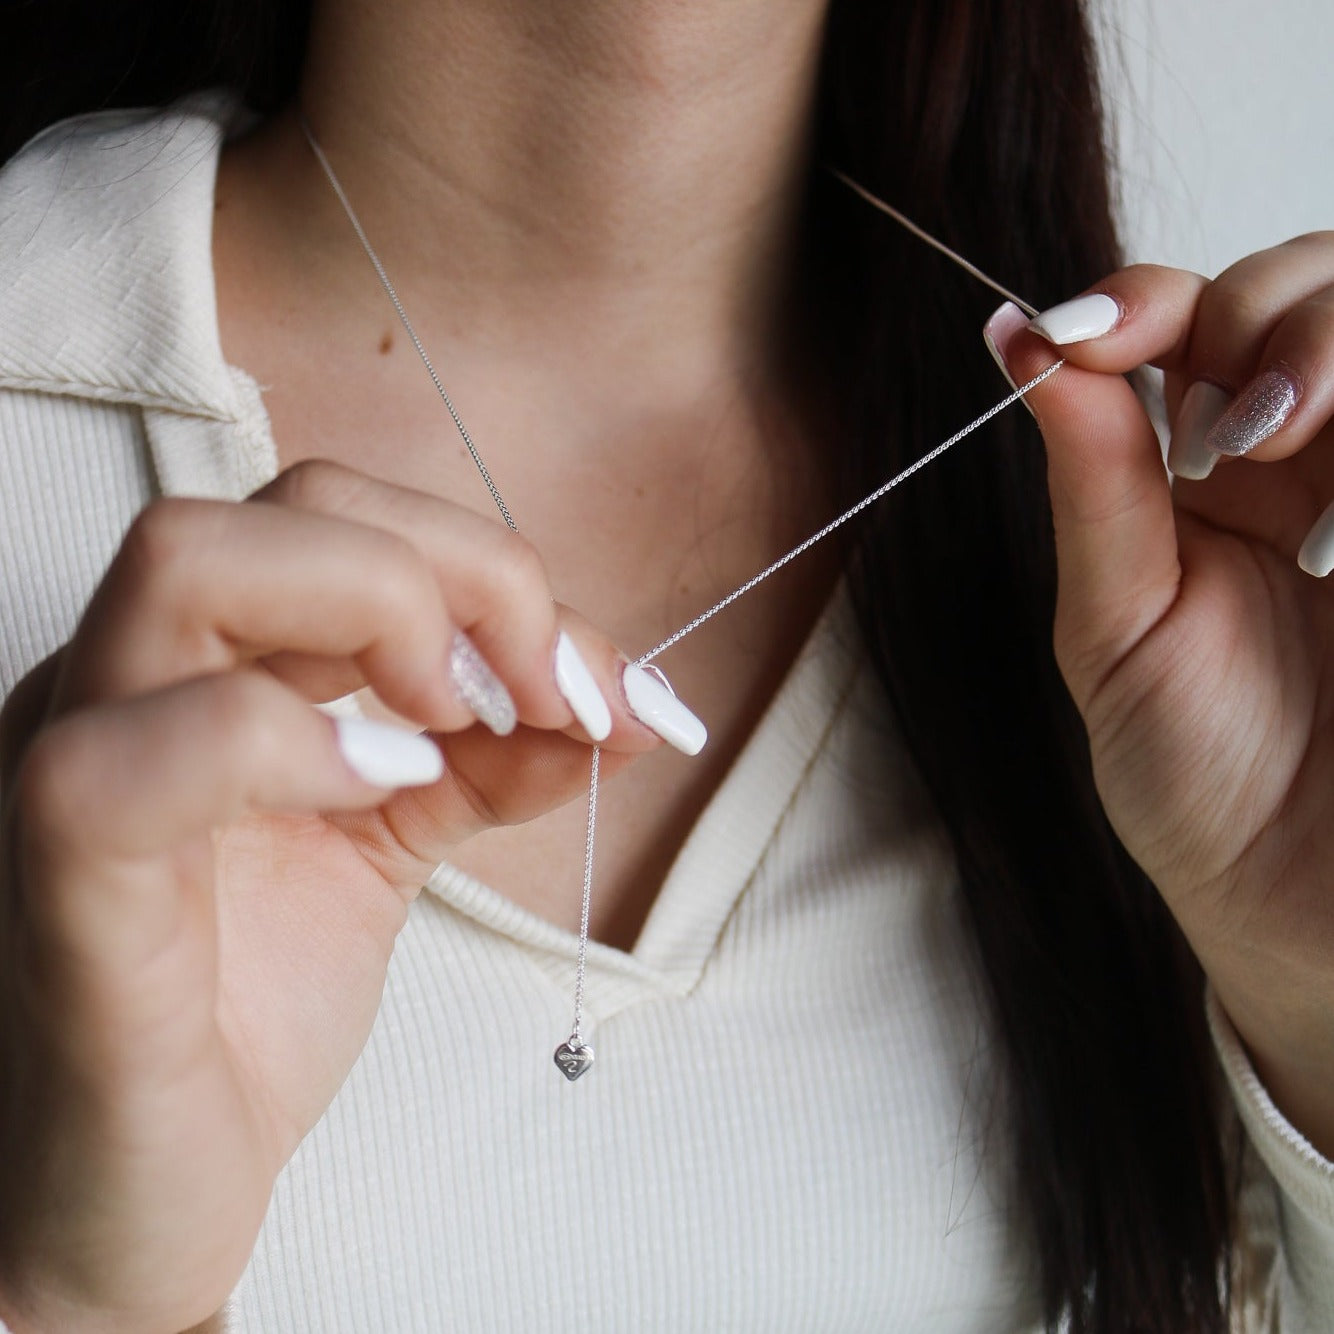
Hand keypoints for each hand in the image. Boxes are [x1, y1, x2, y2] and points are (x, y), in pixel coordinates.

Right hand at [0, 461, 671, 1332]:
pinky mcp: (62, 883)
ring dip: (383, 612)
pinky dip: (282, 744)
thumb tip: (624, 706)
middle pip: (294, 505)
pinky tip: (378, 790)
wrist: (137, 1195)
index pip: (349, 518)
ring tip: (458, 729)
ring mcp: (75, 762)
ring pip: (191, 563)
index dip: (491, 571)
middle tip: (547, 693)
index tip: (594, 681)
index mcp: (207, 659)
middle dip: (462, 572)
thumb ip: (495, 763)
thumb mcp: (392, 849)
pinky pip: (127, 758)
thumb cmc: (243, 1014)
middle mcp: (127, 679)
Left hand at [986, 234, 1333, 1156]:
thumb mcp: (1118, 627)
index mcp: (1204, 479)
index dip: (1145, 301)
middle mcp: (1307, 460)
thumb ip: (1093, 481)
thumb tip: (1017, 338)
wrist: (1299, 903)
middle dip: (1264, 322)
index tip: (1085, 336)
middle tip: (1225, 432)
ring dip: (1329, 353)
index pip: (1192, 320)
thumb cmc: (1199, 779)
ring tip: (1276, 450)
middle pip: (1311, 285)